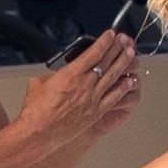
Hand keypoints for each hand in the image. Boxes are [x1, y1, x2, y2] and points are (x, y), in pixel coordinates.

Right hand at [19, 32, 137, 144]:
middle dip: (117, 49)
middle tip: (125, 40)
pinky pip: (114, 97)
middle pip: (106, 62)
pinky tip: (130, 81)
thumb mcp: (40, 82)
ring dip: (123, 64)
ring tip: (131, 54)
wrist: (40, 132)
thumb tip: (61, 74)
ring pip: (113, 77)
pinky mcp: (97, 112)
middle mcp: (85, 84)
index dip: (104, 42)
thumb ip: (55, 75)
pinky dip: (123, 88)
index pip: (93, 53)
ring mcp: (93, 98)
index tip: (111, 35)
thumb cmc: (36, 109)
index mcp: (71, 74)